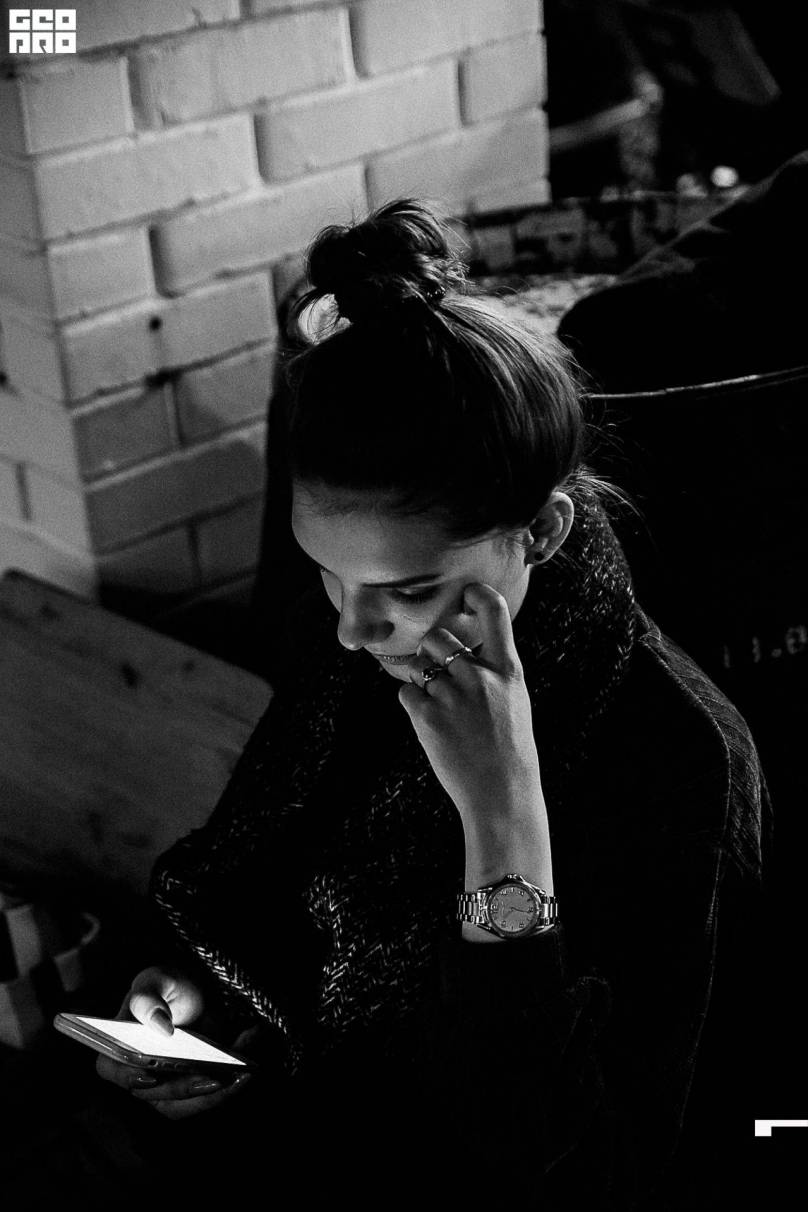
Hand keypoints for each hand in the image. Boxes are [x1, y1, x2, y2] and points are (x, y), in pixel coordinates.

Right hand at [95, 966, 252, 1119]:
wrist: (193, 995)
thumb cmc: (165, 988)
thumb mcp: (156, 979)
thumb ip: (149, 997)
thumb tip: (160, 1025)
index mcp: (117, 1047)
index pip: (113, 1069)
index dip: (128, 1077)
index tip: (149, 1077)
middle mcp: (137, 1074)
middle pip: (155, 1094)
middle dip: (185, 1089)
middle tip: (214, 1078)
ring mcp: (164, 1086)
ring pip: (184, 1104)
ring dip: (212, 1096)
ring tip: (239, 1075)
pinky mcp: (192, 1087)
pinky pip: (208, 1095)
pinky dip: (230, 1083)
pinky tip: (247, 1060)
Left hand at [397, 583, 545, 829]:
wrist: (501, 793)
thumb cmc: (510, 748)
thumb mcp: (516, 700)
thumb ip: (493, 670)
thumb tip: (464, 648)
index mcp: (508, 669)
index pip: (495, 610)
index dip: (476, 593)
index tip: (466, 594)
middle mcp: (480, 676)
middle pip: (438, 636)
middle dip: (432, 651)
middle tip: (441, 674)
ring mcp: (452, 695)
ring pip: (418, 665)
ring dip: (421, 679)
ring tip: (440, 706)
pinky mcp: (427, 717)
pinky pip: (406, 694)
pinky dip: (414, 706)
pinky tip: (433, 724)